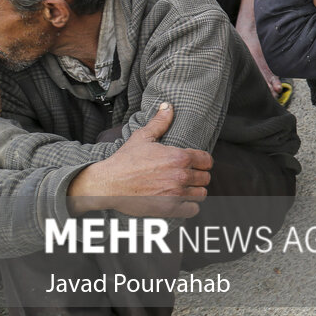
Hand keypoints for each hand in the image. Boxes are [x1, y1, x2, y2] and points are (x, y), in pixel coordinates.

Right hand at [67, 103, 213, 217]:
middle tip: (188, 177)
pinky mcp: (170, 208)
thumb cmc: (125, 160)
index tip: (196, 164)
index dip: (203, 162)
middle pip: (205, 178)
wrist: (108, 184)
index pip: (207, 161)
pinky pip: (193, 209)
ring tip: (185, 189)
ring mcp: (176, 193)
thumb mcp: (142, 137)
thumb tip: (168, 106)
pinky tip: (182, 202)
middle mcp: (181, 175)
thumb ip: (160, 122)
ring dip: (195, 191)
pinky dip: (190, 206)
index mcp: (179, 157)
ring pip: (202, 194)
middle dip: (198, 177)